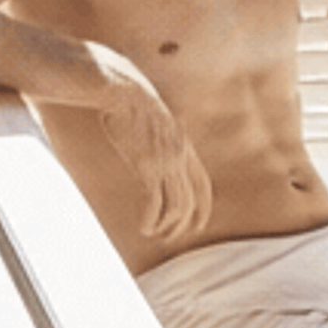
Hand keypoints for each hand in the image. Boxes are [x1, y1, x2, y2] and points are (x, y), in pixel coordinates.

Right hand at [83, 45, 211, 241]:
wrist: (123, 90)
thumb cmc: (131, 103)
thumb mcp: (154, 123)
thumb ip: (160, 140)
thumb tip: (152, 150)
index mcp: (184, 146)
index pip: (203, 184)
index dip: (204, 207)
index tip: (197, 224)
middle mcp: (180, 157)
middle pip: (191, 202)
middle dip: (183, 225)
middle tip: (168, 237)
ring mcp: (166, 162)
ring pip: (177, 208)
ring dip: (166, 227)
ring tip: (152, 233)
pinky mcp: (148, 167)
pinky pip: (156, 204)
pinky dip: (152, 221)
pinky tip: (144, 227)